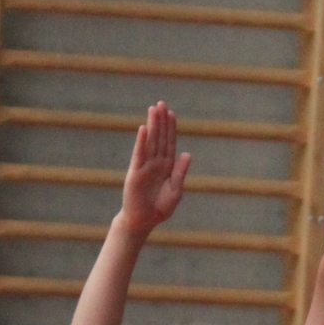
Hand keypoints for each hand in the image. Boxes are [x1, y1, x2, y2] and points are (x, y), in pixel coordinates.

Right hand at [119, 102, 190, 234]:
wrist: (143, 221)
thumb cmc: (159, 208)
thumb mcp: (175, 191)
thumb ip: (180, 173)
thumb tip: (188, 153)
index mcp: (167, 167)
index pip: (169, 143)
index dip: (171, 128)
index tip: (171, 113)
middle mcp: (156, 163)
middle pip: (160, 138)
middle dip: (161, 121)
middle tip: (161, 103)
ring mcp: (145, 166)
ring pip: (150, 141)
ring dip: (152, 125)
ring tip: (153, 109)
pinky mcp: (135, 172)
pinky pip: (139, 154)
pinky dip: (142, 141)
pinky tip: (144, 129)